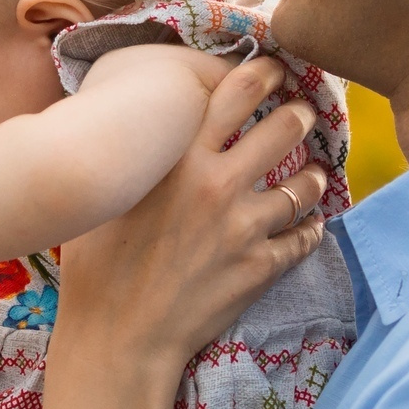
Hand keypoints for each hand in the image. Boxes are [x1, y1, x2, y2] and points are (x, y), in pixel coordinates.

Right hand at [53, 55, 326, 378]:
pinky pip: (305, 236)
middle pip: (286, 126)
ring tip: (311, 174)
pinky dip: (310, 228)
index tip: (273, 71)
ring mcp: (244, 228)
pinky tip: (307, 226)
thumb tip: (139, 125)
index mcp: (178, 159)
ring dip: (312, 176)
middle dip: (300, 116)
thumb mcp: (107, 196)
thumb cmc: (96, 266)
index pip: (238, 90)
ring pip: (305, 184)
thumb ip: (136, 156)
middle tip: (300, 116)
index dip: (264, 72)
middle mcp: (218, 185)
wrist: (117, 337)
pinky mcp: (260, 267)